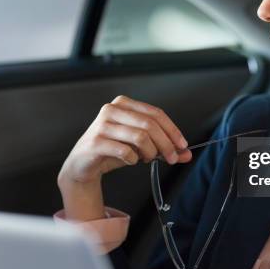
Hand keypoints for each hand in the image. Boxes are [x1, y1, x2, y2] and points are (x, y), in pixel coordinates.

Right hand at [57, 95, 191, 220]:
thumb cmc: (112, 150)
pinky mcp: (96, 142)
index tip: (183, 146)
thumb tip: (187, 154)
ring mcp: (102, 125)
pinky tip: (131, 161)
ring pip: (140, 137)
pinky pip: (125, 151)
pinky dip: (133, 160)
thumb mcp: (141, 147)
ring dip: (150, 152)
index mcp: (124, 104)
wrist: (82, 164)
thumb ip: (163, 147)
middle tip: (172, 158)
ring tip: (148, 159)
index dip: (172, 130)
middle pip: (150, 125)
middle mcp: (112, 110)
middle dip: (166, 144)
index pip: (156, 113)